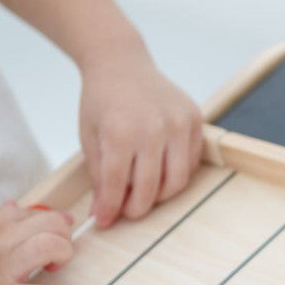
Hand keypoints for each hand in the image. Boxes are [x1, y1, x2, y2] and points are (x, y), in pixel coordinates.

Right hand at [0, 203, 74, 284]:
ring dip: (63, 256)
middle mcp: (2, 238)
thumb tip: (14, 206)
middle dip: (64, 237)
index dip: (52, 223)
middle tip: (58, 253)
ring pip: (53, 248)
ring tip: (54, 268)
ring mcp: (3, 268)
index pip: (36, 213)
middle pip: (53, 224)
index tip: (57, 232)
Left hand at [79, 50, 202, 227]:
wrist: (121, 63)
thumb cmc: (102, 101)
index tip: (105, 221)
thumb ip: (98, 176)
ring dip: (160, 195)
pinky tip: (160, 168)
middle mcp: (153, 127)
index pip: (116, 184)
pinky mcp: (195, 119)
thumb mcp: (90, 138)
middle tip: (127, 210)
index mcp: (120, 131)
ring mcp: (178, 122)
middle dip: (136, 208)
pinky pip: (191, 163)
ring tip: (144, 191)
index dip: (110, 208)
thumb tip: (105, 214)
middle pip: (149, 188)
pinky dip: (176, 173)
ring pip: (177, 181)